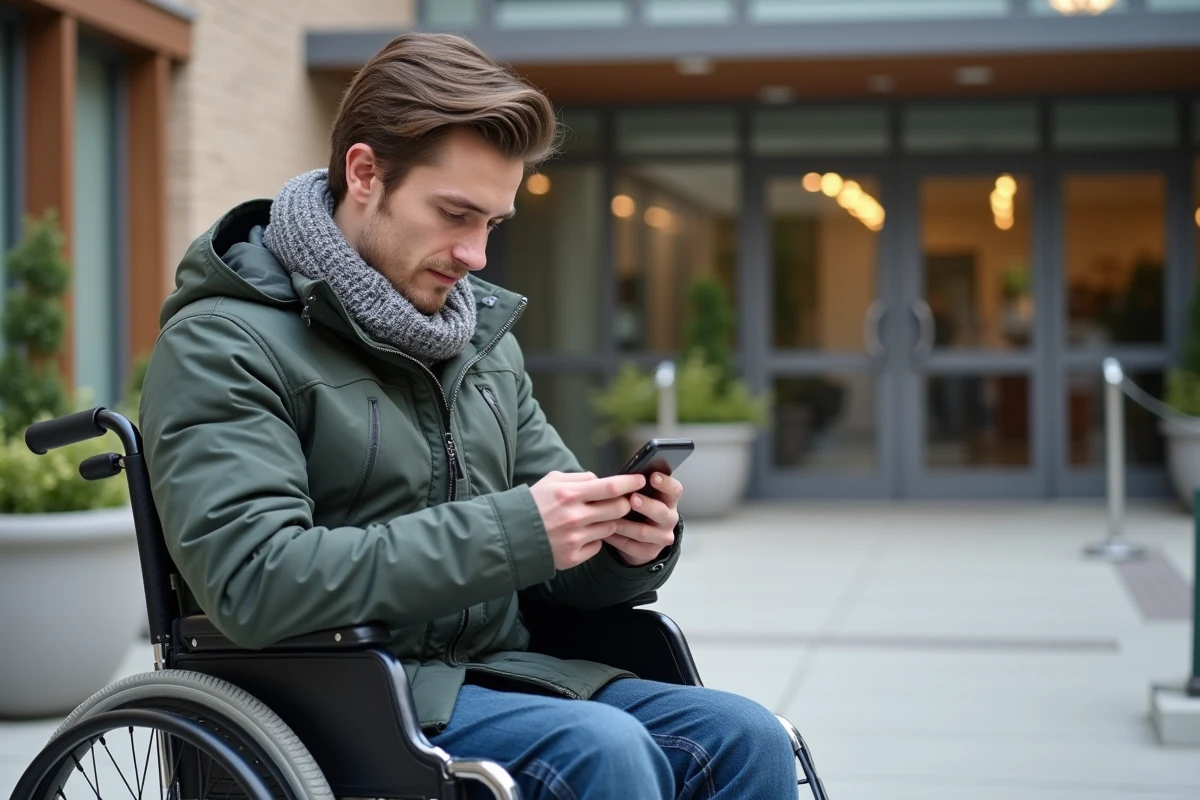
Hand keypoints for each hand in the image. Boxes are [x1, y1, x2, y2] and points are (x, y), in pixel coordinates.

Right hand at [530, 471, 646, 569]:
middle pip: (618, 509)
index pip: (611, 486)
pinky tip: (583, 534)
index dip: (630, 483)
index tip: (641, 480)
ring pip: (610, 528)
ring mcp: (574, 539)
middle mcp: (574, 517)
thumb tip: (602, 480)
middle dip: (625, 504)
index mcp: (569, 494)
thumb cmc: (533, 504)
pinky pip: (598, 546)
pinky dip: (595, 539)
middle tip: (622, 501)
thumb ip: (579, 478)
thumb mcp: (551, 482)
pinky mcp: (573, 557)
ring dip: (609, 521)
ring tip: (596, 518)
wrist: (510, 536)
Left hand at [606, 472, 682, 566]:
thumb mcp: (642, 495)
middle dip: (647, 505)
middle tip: (633, 499)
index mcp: (669, 500)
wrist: (639, 538)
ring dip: (625, 525)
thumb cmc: (638, 509)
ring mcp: (661, 537)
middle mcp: (670, 519)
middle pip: (662, 513)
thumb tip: (620, 477)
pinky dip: (616, 539)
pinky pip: (631, 546)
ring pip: (644, 532)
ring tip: (609, 518)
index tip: (653, 477)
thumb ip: (636, 487)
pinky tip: (605, 533)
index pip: (675, 490)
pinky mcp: (649, 552)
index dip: (665, 483)